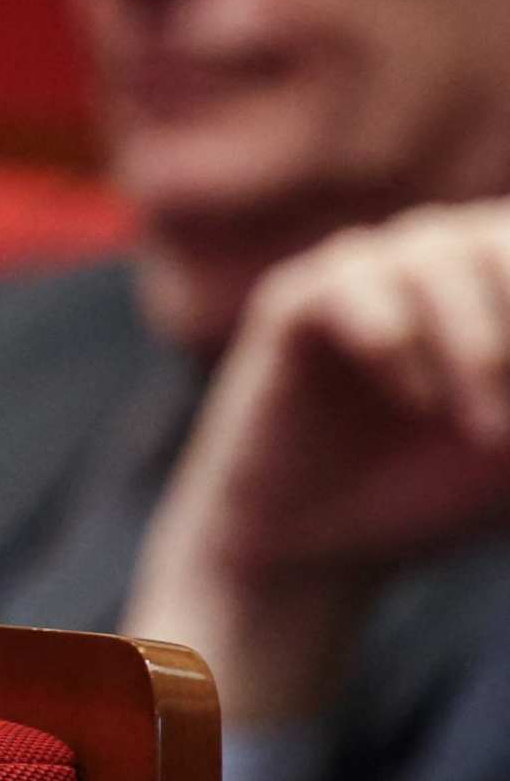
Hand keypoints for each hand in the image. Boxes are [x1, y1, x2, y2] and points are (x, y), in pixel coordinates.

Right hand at [131, 202, 509, 720]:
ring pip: (431, 256)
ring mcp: (358, 272)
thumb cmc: (433, 487)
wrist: (315, 546)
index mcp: (492, 270)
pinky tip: (416, 404)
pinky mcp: (290, 305)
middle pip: (497, 234)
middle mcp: (430, 254)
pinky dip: (394, 343)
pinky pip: (346, 288)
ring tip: (485, 430)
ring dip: (476, 344)